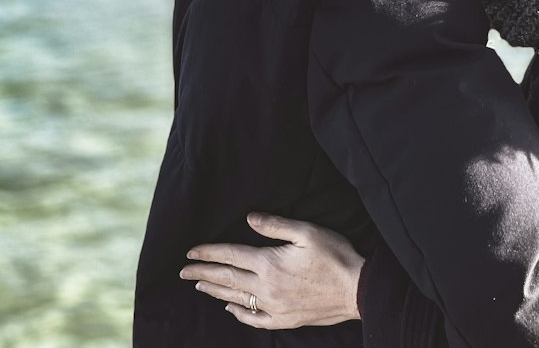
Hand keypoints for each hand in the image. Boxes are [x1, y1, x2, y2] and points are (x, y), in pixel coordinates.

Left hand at [180, 213, 363, 329]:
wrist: (356, 289)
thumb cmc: (334, 255)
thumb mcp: (307, 231)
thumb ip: (275, 225)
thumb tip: (249, 219)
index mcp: (269, 263)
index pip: (231, 256)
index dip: (209, 252)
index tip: (191, 252)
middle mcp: (266, 287)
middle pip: (227, 279)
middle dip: (203, 273)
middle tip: (183, 272)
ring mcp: (274, 307)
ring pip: (236, 299)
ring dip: (215, 291)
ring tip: (199, 286)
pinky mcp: (284, 320)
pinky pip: (254, 319)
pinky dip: (238, 314)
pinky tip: (230, 308)